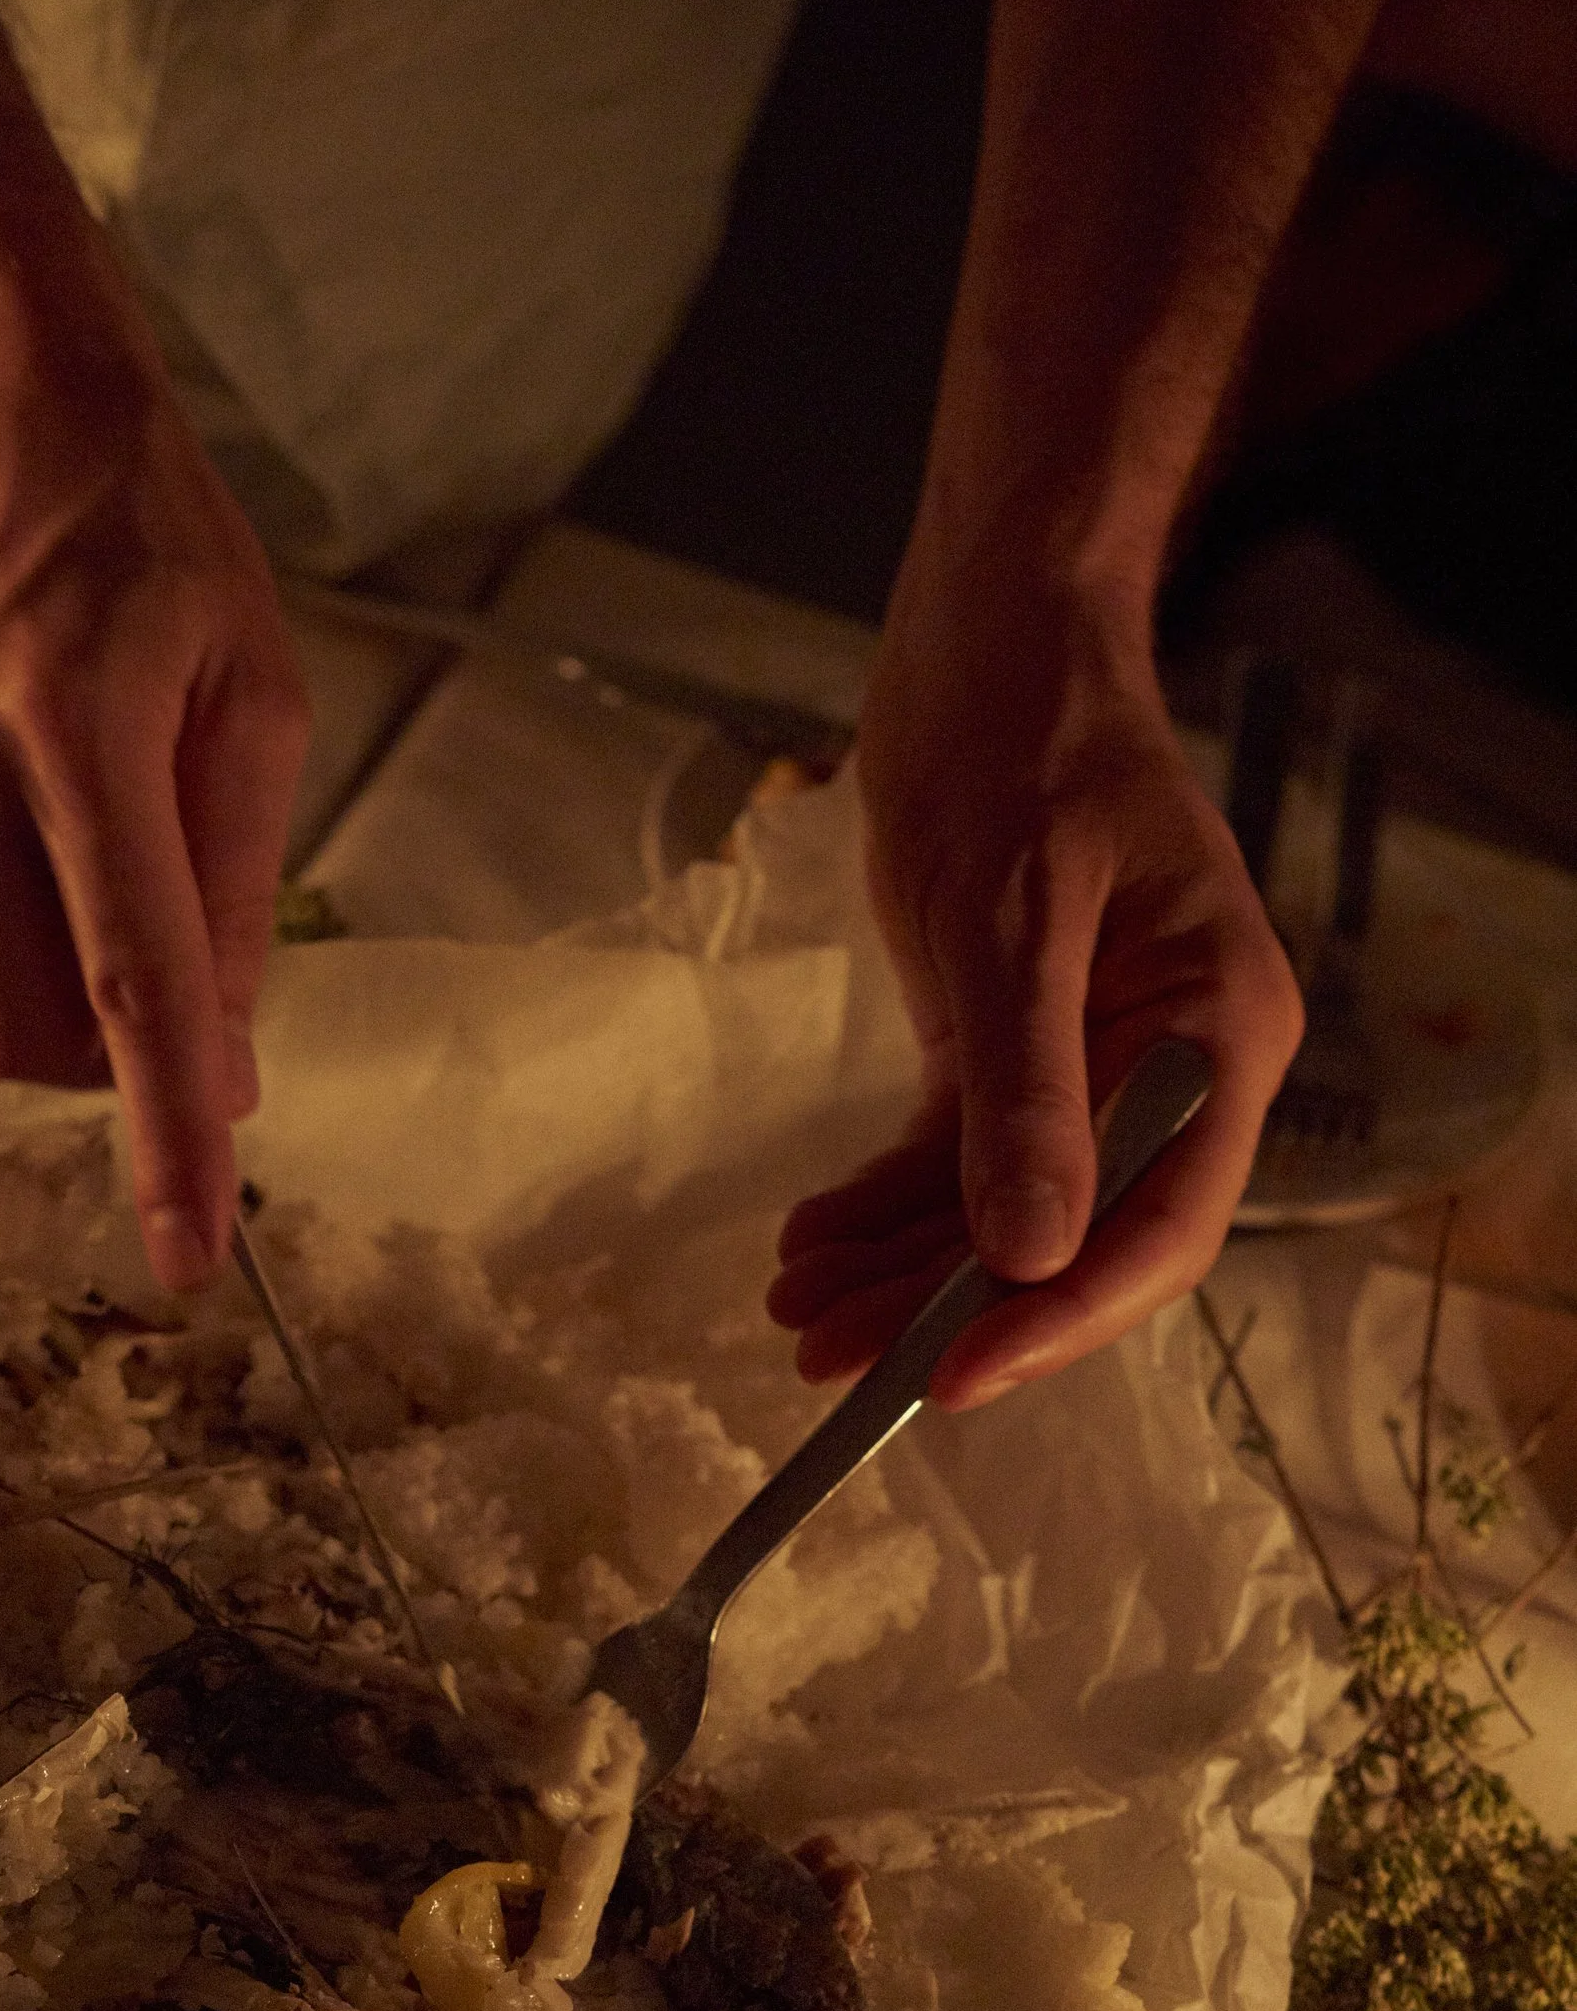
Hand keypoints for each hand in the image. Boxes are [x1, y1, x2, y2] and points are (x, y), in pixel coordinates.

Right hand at [0, 309, 310, 1291]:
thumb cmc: (145, 547)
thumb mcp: (252, 692)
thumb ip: (236, 889)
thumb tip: (222, 1075)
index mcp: (78, 730)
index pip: (128, 978)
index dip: (164, 1129)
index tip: (189, 1251)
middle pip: (15, 1032)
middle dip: (93, 1061)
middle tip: (150, 981)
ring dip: (39, 959)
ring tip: (62, 810)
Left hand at [765, 565, 1301, 1404]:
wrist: (988, 634)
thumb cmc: (1024, 737)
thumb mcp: (1015, 911)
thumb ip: (1024, 1088)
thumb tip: (1031, 1254)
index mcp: (1216, 1030)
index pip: (1159, 1223)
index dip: (1061, 1316)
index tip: (954, 1377)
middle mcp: (1169, 1064)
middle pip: (1072, 1240)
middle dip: (949, 1310)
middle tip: (827, 1359)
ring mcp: (1092, 1063)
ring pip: (1001, 1216)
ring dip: (900, 1273)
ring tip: (794, 1312)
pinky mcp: (1012, 1047)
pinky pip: (955, 1161)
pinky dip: (885, 1208)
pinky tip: (811, 1243)